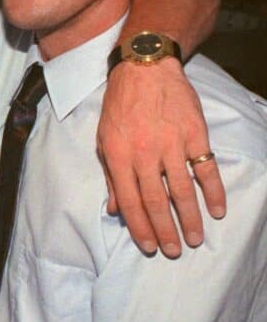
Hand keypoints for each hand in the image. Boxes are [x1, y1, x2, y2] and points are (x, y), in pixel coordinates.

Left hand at [98, 58, 225, 256]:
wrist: (144, 70)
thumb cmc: (119, 107)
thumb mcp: (104, 140)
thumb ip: (110, 176)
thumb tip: (115, 210)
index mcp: (118, 156)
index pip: (129, 201)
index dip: (140, 227)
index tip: (149, 246)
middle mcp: (144, 153)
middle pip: (156, 200)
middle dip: (165, 230)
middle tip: (173, 251)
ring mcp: (171, 143)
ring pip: (182, 189)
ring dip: (190, 217)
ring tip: (194, 239)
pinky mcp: (194, 134)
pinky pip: (206, 168)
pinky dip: (213, 190)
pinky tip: (217, 209)